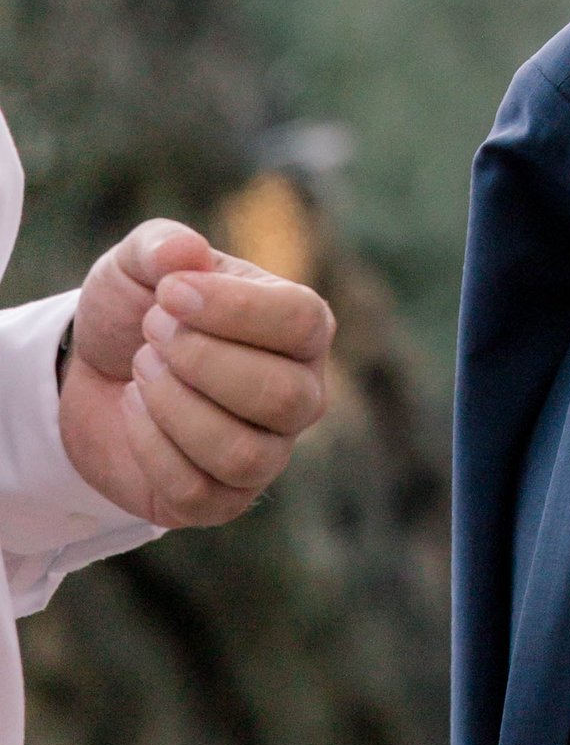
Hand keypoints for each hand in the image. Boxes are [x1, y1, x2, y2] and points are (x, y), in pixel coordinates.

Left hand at [57, 218, 335, 528]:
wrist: (93, 377)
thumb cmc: (138, 313)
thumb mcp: (138, 265)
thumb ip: (160, 244)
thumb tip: (184, 253)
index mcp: (301, 327)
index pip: (302, 323)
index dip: (235, 309)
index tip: (169, 293)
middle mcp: (300, 393)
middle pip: (280, 395)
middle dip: (199, 361)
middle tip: (151, 332)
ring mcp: (267, 452)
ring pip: (240, 451)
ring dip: (173, 406)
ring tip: (142, 369)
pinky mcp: (222, 500)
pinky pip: (197, 489)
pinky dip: (150, 445)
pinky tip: (134, 410)